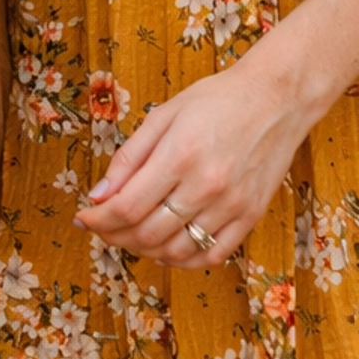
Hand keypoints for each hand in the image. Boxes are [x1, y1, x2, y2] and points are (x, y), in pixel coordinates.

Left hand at [76, 55, 311, 266]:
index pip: (128, 207)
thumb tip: (99, 195)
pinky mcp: (250, 217)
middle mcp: (206, 186)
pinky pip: (211, 256)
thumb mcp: (164, 115)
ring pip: (176, 250)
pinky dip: (182, 259)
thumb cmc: (216, 99)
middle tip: (103, 227)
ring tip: (131, 236)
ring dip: (145, 250)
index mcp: (179, 155)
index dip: (99, 220)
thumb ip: (130, 157)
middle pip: (148, 234)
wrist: (275, 98)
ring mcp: (231, 206)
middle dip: (115, 236)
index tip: (83, 218)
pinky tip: (167, 247)